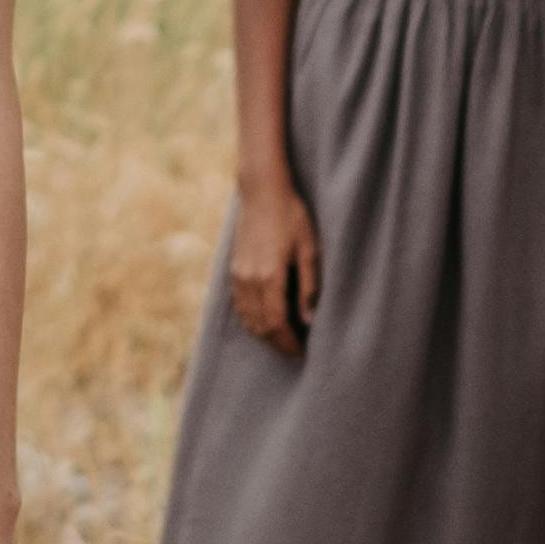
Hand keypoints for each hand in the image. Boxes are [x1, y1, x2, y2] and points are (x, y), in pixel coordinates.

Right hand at [227, 172, 318, 354]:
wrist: (261, 191)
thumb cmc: (291, 215)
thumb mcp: (309, 249)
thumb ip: (309, 286)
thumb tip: (310, 320)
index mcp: (270, 276)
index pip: (277, 324)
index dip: (289, 343)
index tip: (303, 352)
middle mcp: (249, 279)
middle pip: (260, 326)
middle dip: (278, 343)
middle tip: (296, 351)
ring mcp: (238, 275)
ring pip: (247, 318)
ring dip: (264, 334)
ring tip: (283, 339)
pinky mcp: (234, 269)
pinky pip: (239, 306)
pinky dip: (251, 320)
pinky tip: (264, 321)